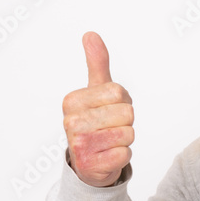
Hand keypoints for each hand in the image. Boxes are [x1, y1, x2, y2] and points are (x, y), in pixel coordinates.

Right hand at [62, 31, 134, 186]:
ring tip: (109, 141)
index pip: (119, 92)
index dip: (122, 101)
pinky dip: (123, 155)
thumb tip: (91, 34)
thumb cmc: (96, 122)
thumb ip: (96, 63)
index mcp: (72, 101)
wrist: (89, 163)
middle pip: (126, 113)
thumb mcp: (96, 91)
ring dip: (125, 139)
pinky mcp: (92, 166)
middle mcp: (71, 122)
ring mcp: (80, 146)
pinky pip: (126, 154)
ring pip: (128, 134)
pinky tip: (108, 156)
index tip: (109, 109)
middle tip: (110, 127)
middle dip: (125, 121)